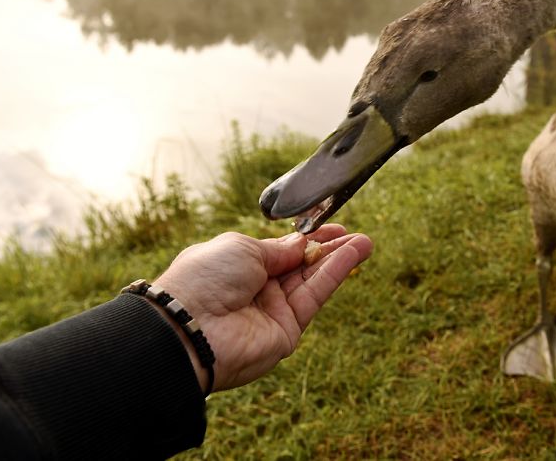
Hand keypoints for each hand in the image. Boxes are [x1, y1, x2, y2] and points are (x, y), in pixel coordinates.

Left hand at [154, 225, 371, 392]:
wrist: (190, 328)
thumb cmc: (205, 279)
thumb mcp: (242, 247)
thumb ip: (277, 247)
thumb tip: (301, 244)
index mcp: (239, 265)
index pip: (281, 250)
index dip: (307, 238)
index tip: (331, 225)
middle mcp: (258, 288)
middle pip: (301, 265)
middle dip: (329, 248)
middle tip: (355, 233)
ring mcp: (274, 310)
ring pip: (313, 279)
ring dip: (339, 259)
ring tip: (365, 241)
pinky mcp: (288, 330)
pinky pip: (315, 296)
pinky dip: (335, 274)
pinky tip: (353, 255)